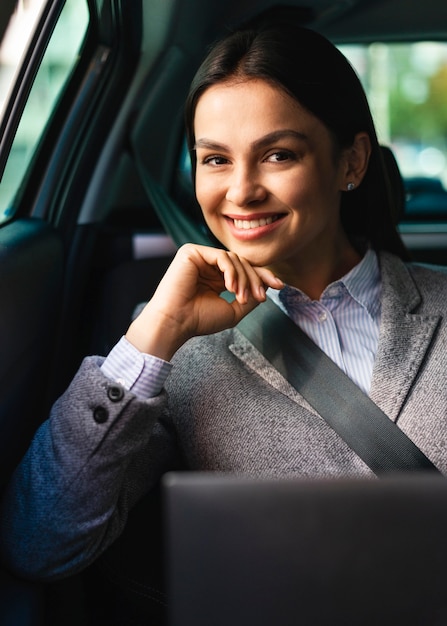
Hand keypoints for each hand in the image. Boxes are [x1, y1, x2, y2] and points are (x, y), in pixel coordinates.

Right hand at [125, 243, 283, 359]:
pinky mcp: (191, 252)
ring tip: (242, 297)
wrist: (175, 323)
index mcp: (214, 278)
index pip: (243, 271)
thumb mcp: (233, 310)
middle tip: (262, 295)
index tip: (280, 285)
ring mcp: (199, 257)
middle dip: (256, 279)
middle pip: (242, 263)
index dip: (262, 277)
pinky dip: (231, 271)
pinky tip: (231, 287)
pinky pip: (222, 256)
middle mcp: (207, 266)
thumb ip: (250, 297)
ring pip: (234, 259)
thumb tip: (267, 286)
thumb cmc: (198, 320)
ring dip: (244, 279)